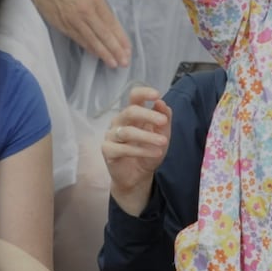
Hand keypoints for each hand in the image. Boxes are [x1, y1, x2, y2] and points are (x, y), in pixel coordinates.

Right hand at [18, 0, 131, 68]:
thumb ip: (99, 5)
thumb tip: (109, 23)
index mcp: (95, 0)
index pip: (111, 23)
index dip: (120, 38)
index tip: (127, 49)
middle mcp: (86, 12)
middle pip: (104, 34)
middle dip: (115, 50)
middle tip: (124, 62)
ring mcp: (74, 21)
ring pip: (92, 40)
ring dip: (104, 53)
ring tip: (113, 63)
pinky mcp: (64, 27)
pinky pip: (80, 40)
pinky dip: (90, 49)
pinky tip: (97, 55)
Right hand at [103, 86, 171, 215]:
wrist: (138, 177)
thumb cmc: (148, 153)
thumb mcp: (162, 137)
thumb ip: (163, 121)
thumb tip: (162, 103)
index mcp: (132, 114)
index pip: (134, 97)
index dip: (143, 93)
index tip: (157, 95)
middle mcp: (120, 122)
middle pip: (130, 111)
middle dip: (147, 115)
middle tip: (163, 122)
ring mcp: (111, 135)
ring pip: (127, 132)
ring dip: (147, 136)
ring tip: (163, 143)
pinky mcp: (107, 150)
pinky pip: (123, 148)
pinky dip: (141, 151)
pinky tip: (155, 153)